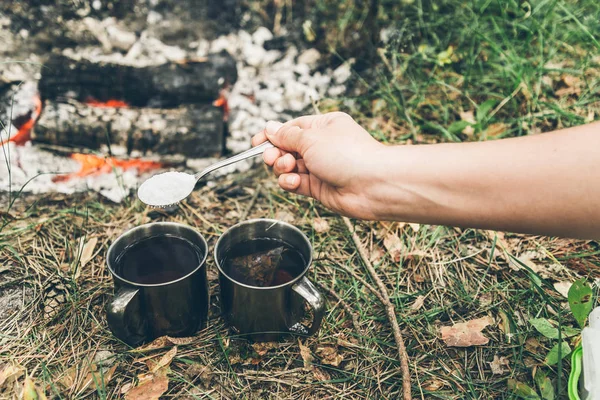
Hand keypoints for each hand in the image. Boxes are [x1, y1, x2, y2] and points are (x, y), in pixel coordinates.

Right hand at [251, 112, 384, 218]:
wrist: (373, 185)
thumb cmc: (348, 154)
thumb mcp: (311, 138)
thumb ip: (287, 136)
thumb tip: (270, 128)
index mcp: (324, 126)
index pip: (291, 128)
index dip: (272, 135)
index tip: (256, 143)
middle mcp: (322, 146)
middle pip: (287, 148)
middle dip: (275, 153)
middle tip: (270, 157)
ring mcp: (320, 167)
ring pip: (289, 167)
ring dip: (282, 168)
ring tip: (287, 168)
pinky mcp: (319, 187)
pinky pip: (296, 183)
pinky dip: (290, 182)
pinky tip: (292, 181)